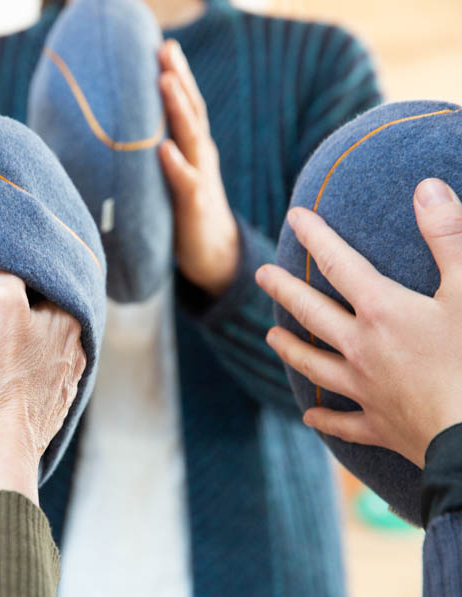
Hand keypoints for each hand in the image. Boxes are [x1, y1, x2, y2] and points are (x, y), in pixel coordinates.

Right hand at [0, 270, 85, 508]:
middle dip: (26, 303)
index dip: (22, 268)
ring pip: (45, 345)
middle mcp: (77, 351)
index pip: (50, 277)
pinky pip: (37, 376)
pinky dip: (21, 368)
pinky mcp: (47, 410)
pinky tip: (1, 371)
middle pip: (50, 311)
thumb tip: (10, 250)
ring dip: (24, 337)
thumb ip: (8, 266)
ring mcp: (64, 384)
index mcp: (71, 320)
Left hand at [158, 39, 238, 295]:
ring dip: (178, 109)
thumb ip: (156, 153)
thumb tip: (118, 133)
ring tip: (165, 80)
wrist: (214, 256)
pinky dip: (175, 164)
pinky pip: (186, 182)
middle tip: (167, 47)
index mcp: (193, 148)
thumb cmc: (186, 212)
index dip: (177, 75)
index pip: (186, 105)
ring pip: (191, 138)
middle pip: (192, 110)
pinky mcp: (195, 207)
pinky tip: (163, 149)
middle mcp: (200, 157)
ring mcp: (200, 179)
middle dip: (180, 77)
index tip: (163, 45)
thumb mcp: (173, 176)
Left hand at [256, 179, 461, 466]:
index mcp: (382, 311)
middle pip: (311, 312)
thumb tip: (425, 188)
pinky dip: (326, 419)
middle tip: (262, 274)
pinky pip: (344, 422)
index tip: (294, 216)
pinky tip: (309, 416)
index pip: (338, 263)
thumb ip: (448, 236)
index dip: (315, 236)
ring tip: (272, 336)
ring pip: (314, 365)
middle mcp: (362, 348)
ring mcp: (366, 389)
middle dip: (285, 289)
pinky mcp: (381, 426)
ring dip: (291, 349)